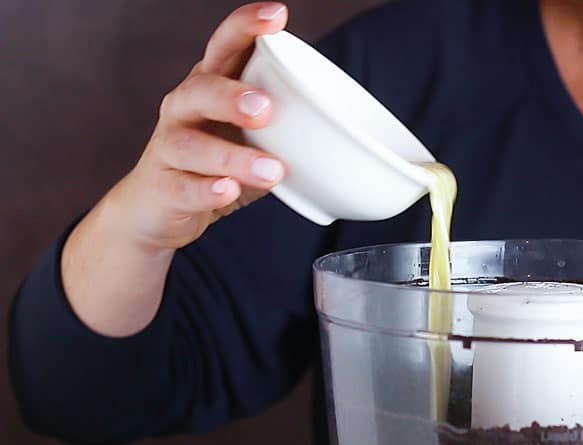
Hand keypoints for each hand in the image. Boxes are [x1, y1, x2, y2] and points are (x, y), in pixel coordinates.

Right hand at [105, 2, 289, 251]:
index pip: (224, 47)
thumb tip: (342, 123)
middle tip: (266, 108)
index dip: (245, 28)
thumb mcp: (251, 135)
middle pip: (199, 90)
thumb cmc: (216, 163)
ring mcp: (169, 149)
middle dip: (231, 95)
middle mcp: (183, 110)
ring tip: (272, 169)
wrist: (160, 208)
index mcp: (210, 87)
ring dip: (233, 157)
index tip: (276, 15)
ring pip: (192, 145)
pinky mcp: (164, 189)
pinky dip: (207, 190)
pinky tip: (228, 191)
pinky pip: (183, 188)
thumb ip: (284, 123)